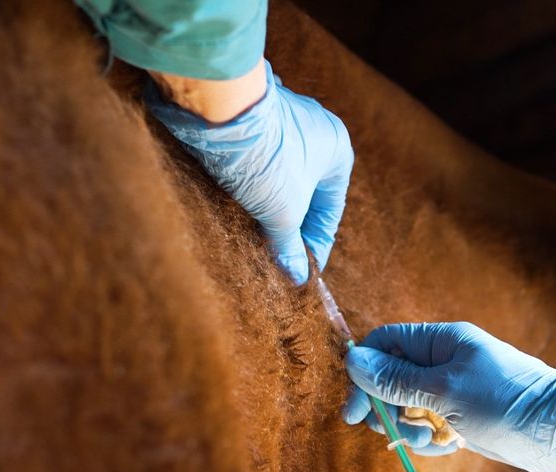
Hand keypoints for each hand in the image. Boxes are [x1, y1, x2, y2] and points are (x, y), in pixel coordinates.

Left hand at [146, 61, 353, 284]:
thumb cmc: (264, 158)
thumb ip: (290, 247)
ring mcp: (283, 118)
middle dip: (289, 225)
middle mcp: (316, 129)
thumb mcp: (282, 213)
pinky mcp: (251, 117)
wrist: (218, 110)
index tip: (302, 270)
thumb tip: (296, 277)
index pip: (330, 209)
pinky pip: (258, 159)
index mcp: (337, 150)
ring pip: (281, 176)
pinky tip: (236, 202)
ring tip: (254, 234)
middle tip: (275, 256)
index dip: (316, 245)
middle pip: (306, 192)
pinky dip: (250, 183)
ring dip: (269, 205)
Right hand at [343, 322, 555, 471]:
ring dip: (408, 427)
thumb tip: (354, 360)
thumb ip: (397, 378)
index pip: (386, 344)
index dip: (364, 373)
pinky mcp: (464, 416)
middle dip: (386, 407)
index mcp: (442, 341)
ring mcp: (455, 390)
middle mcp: (446, 361)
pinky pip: (431, 425)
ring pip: (409, 406)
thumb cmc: (504, 402)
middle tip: (389, 431)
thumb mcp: (444, 390)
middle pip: (392, 378)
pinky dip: (430, 440)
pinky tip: (446, 448)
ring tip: (428, 442)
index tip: (353, 410)